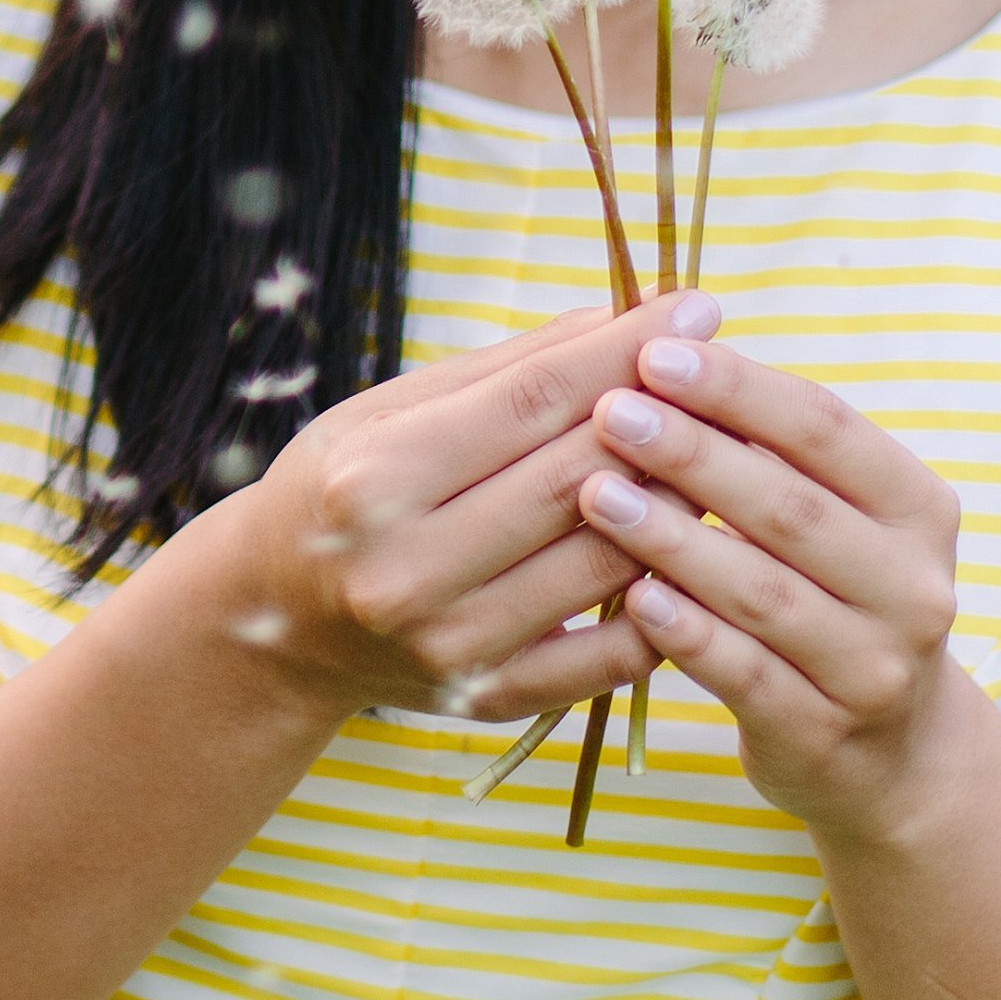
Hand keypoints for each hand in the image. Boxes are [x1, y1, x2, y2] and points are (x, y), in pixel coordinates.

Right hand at [199, 294, 728, 724]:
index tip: (693, 302)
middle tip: (726, 371)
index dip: (624, 348)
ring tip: (718, 450)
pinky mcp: (492, 697)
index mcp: (375, 482)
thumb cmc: (340, 490)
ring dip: (679, 501)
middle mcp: (407, 572)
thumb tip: (622, 317)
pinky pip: (616, 651)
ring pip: (611, 561)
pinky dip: (664, 596)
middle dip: (666, 414)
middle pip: (578, 478)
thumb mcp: (390, 410)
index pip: (532, 401)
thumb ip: (507, 370)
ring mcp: (453, 646)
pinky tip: (686, 546)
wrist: (274, 621)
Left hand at [572, 332, 969, 840]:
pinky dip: (688, 633)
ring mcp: (873, 668)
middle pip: (791, 507)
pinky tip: (631, 598)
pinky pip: (746, 675)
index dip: (739, 387)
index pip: (826, 427)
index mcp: (918, 507)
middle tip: (610, 409)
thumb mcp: (831, 518)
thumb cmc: (832, 596)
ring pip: (764, 592)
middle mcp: (912, 586)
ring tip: (595, 493)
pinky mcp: (824, 735)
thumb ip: (767, 447)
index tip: (655, 351)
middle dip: (694, 452)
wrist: (892, 756)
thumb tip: (664, 343)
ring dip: (674, 538)